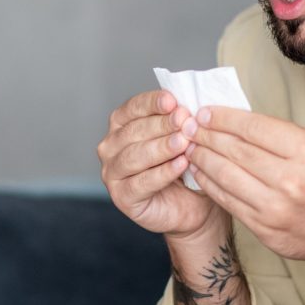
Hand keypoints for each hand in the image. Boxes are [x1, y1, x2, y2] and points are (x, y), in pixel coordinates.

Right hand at [98, 90, 224, 238]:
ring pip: (135, 156)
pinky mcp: (122, 197)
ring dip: (161, 147)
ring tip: (184, 142)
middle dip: (162, 124)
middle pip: (134, 131)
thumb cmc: (184, 164)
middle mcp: (111, 146)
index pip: (133, 107)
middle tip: (185, 120)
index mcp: (121, 124)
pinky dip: (163, 172)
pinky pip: (141, 183)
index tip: (173, 101)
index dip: (153, 103)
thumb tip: (186, 106)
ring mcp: (112, 173)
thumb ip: (180, 121)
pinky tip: (181, 164)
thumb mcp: (183, 136)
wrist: (193, 203)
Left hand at [184, 107, 304, 264]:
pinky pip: (228, 201)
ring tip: (189, 147)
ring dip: (202, 158)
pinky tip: (200, 171)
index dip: (223, 118)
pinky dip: (209, 184)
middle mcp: (292, 179)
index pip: (254, 128)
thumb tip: (234, 121)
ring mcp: (276, 207)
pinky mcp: (264, 228)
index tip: (204, 113)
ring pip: (226, 175)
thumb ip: (279, 136)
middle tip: (189, 127)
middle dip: (207, 136)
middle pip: (237, 150)